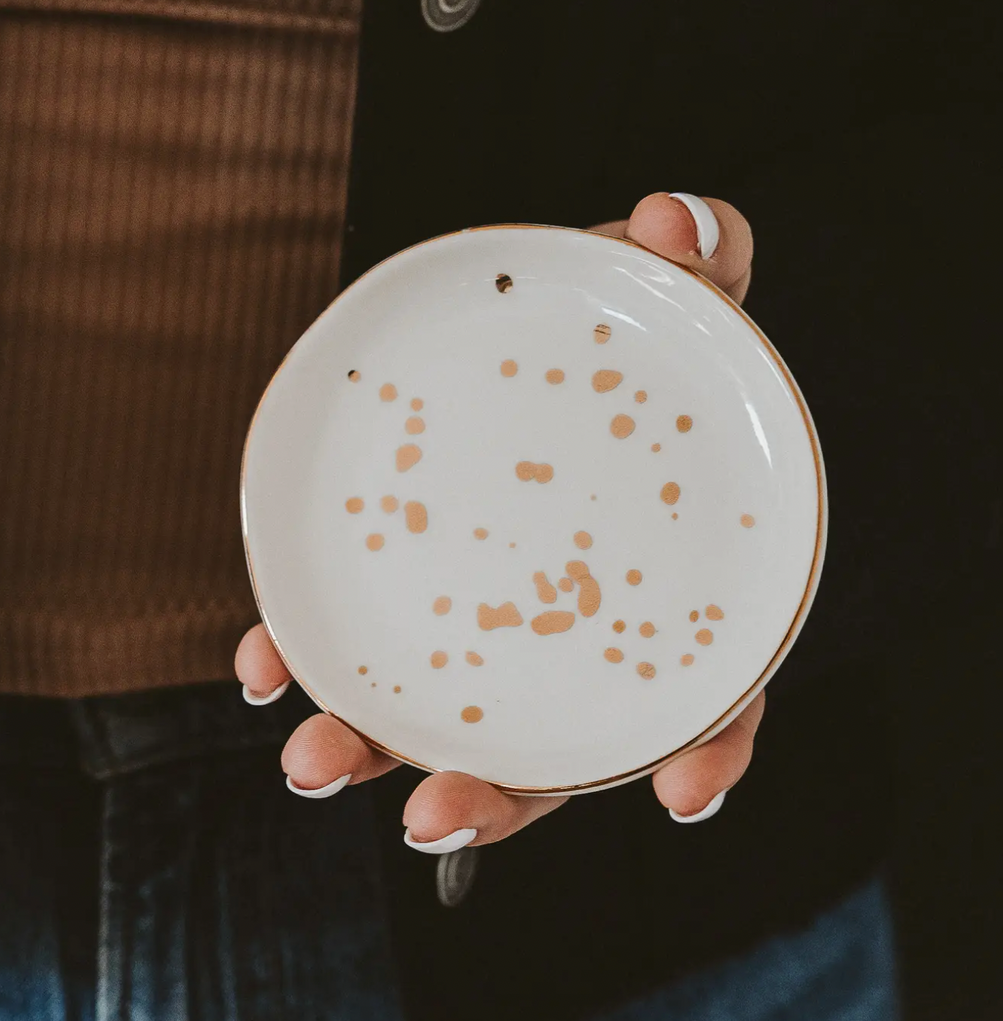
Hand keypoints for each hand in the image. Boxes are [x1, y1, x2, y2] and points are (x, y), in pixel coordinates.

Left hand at [236, 192, 759, 849]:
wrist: (556, 334)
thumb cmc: (638, 336)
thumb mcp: (686, 288)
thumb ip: (708, 257)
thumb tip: (678, 219)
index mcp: (673, 590)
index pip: (711, 689)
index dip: (708, 750)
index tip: (682, 790)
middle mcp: (582, 633)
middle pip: (558, 747)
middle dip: (495, 796)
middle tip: (434, 811)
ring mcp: (495, 623)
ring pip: (449, 722)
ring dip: (379, 755)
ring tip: (313, 758)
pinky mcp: (417, 587)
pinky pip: (366, 645)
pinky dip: (314, 662)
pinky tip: (263, 660)